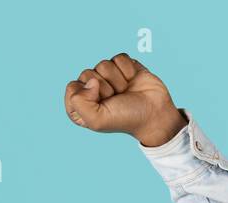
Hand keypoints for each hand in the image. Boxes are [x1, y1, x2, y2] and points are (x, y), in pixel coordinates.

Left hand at [63, 53, 186, 146]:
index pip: (72, 88)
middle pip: (87, 74)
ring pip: (103, 64)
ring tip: (125, 91)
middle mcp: (92, 90)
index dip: (86, 95)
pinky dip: (127, 69)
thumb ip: (80, 103)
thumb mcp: (97, 120)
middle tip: (115, 99)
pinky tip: (132, 80)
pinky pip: (119, 57)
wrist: (154, 114)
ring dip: (117, 80)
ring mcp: (108, 77)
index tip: (100, 104)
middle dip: (104, 87)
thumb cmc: (125, 119)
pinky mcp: (123, 66)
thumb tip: (90, 81)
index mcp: (82, 105)